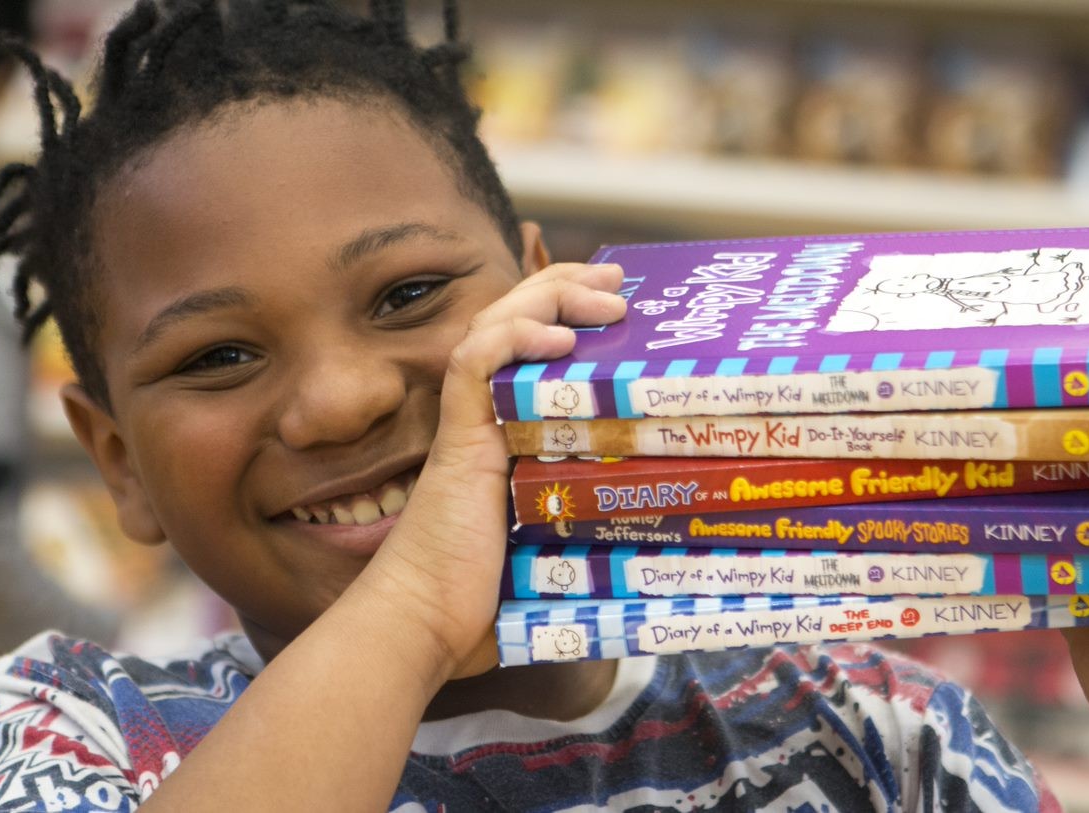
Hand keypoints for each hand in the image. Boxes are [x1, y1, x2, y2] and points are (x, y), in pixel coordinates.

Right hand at [359, 262, 625, 680]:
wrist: (426, 624)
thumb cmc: (486, 599)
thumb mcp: (556, 543)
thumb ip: (592, 523)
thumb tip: (661, 536)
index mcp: (504, 429)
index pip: (529, 344)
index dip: (565, 311)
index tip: (616, 305)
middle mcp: (483, 416)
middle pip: (513, 320)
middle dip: (565, 288)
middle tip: (617, 284)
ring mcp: (467, 425)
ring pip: (494, 326)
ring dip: (549, 299)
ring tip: (602, 297)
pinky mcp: (458, 440)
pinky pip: (473, 366)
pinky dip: (513, 339)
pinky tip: (557, 340)